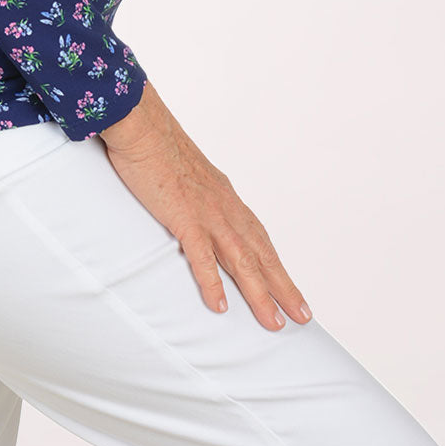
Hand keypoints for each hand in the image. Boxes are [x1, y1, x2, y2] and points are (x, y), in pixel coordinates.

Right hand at [98, 82, 311, 333]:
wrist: (141, 121)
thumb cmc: (157, 143)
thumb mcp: (187, 173)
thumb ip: (195, 194)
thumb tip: (193, 208)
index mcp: (225, 196)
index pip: (259, 237)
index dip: (276, 266)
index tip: (290, 290)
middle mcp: (224, 206)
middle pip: (261, 253)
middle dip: (283, 288)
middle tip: (302, 317)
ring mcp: (206, 211)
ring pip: (241, 260)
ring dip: (259, 294)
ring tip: (274, 324)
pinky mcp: (183, 214)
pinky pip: (201, 255)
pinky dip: (213, 282)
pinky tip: (221, 307)